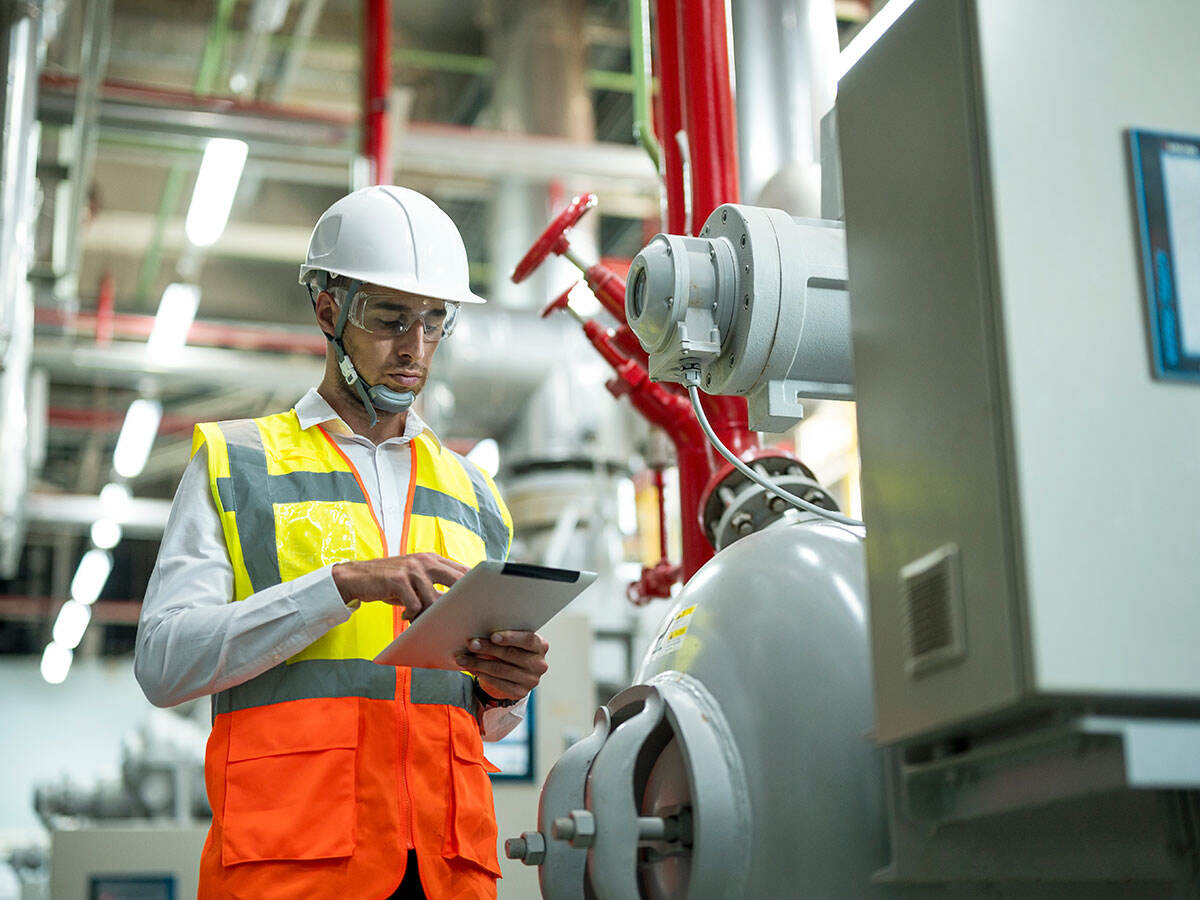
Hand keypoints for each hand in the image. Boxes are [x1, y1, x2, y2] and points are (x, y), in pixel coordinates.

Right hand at [332, 553, 468, 619]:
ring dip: (429, 614)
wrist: (356, 577)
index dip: (474, 586)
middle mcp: (424, 561)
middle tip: (459, 618)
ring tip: (420, 620)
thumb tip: (458, 605)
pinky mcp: (398, 580)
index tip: (480, 603)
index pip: (462, 570)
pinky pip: (414, 605)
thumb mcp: (414, 581)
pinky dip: (412, 615)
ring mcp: (411, 569)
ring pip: (434, 599)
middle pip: (456, 580)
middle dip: (460, 601)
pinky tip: (405, 616)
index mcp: (432, 559)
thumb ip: (435, 587)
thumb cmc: (389, 583)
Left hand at [455, 630, 549, 703]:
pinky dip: (482, 674)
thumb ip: (502, 636)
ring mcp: (531, 680)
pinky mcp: (520, 692)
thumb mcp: (513, 641)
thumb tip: (478, 633)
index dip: (510, 638)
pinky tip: (471, 669)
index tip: (493, 636)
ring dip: (479, 663)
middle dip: (489, 648)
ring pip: (501, 670)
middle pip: (511, 654)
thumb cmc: (511, 649)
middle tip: (471, 644)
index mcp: (541, 646)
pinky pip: (498, 683)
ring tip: (463, 658)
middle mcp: (539, 664)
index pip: (528, 640)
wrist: (514, 674)